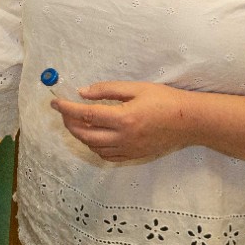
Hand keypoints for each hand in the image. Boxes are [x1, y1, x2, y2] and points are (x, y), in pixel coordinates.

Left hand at [50, 80, 190, 161]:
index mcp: (123, 118)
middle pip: (85, 134)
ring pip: (94, 147)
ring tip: (77, 121)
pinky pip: (107, 155)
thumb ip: (107, 90)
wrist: (189, 121)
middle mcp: (123, 137)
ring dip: (81, 135)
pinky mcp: (133, 156)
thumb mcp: (136, 88)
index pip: (85, 115)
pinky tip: (94, 134)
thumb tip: (83, 93)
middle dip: (69, 123)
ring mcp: (128, 149)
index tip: (55, 102)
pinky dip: (95, 146)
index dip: (67, 109)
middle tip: (64, 111)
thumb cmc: (165, 100)